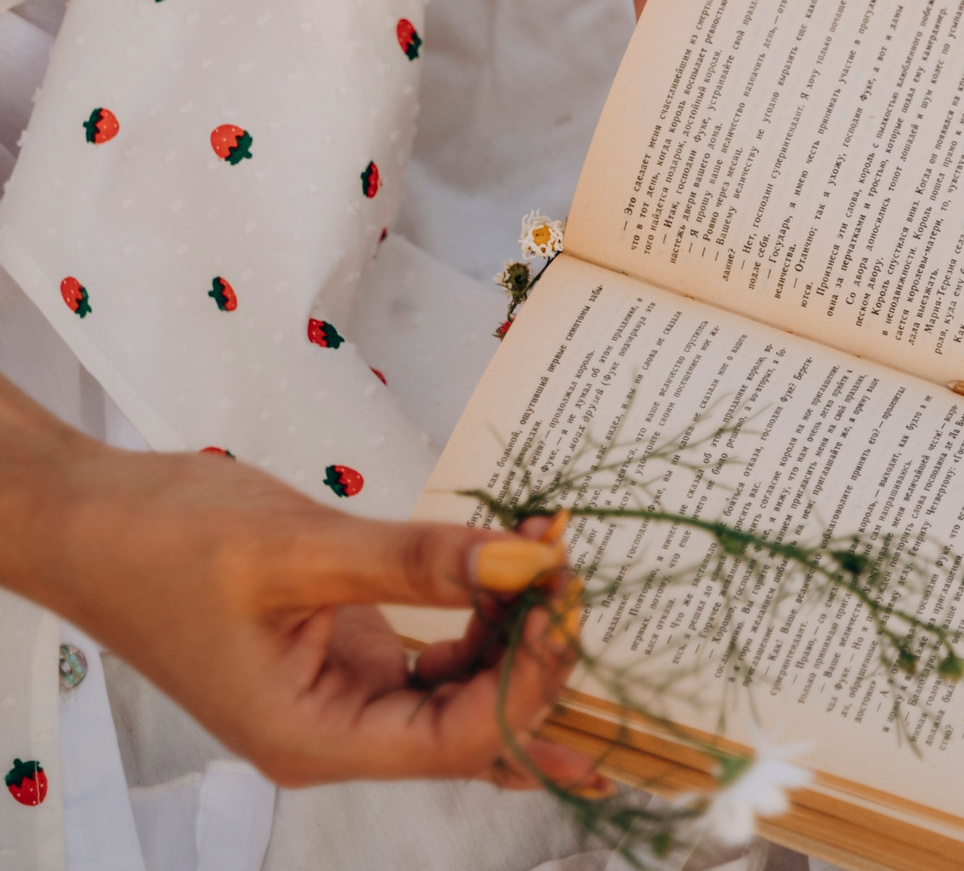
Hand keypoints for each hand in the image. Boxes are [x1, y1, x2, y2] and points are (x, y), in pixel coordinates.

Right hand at [4, 397, 595, 789]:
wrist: (91, 519)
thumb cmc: (164, 542)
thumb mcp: (300, 548)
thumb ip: (417, 560)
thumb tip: (526, 559)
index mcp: (315, 739)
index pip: (461, 739)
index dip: (530, 679)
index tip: (568, 600)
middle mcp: (337, 733)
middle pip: (475, 723)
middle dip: (536, 654)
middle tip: (577, 570)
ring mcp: (346, 695)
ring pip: (466, 686)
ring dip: (517, 626)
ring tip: (554, 550)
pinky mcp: (351, 653)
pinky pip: (442, 649)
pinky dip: (483, 607)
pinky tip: (516, 555)